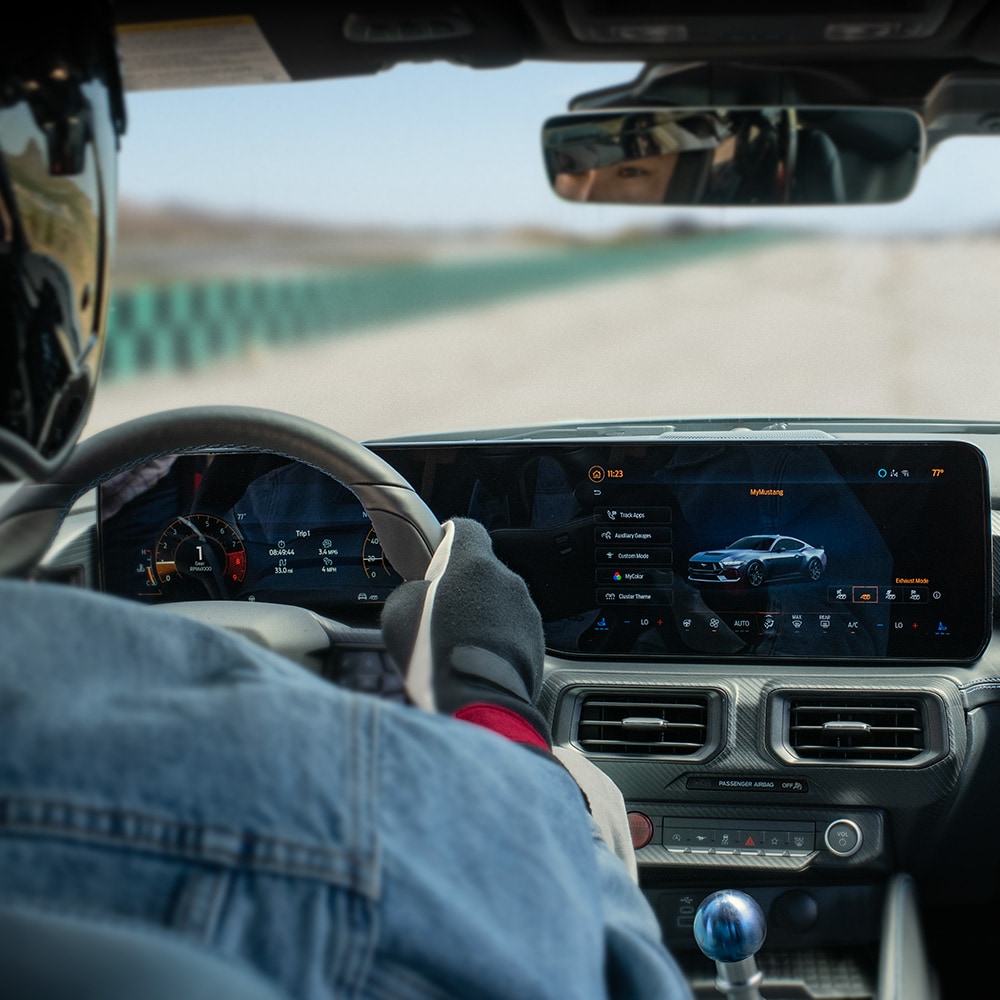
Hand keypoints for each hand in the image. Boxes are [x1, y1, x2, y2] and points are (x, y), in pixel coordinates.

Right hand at [381, 518, 549, 746]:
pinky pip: (513, 629)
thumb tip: (421, 591)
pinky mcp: (537, 640)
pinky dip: (498, 639)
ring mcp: (527, 610)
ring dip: (482, 614)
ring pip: (499, 602)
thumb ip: (412, 588)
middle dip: (463, 586)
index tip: (437, 557)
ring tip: (458, 644)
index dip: (449, 540)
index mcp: (472, 562)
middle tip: (441, 613)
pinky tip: (477, 661)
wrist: (477, 704)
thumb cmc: (434, 655)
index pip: (466, 528)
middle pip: (482, 570)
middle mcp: (506, 579)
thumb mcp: (398, 611)